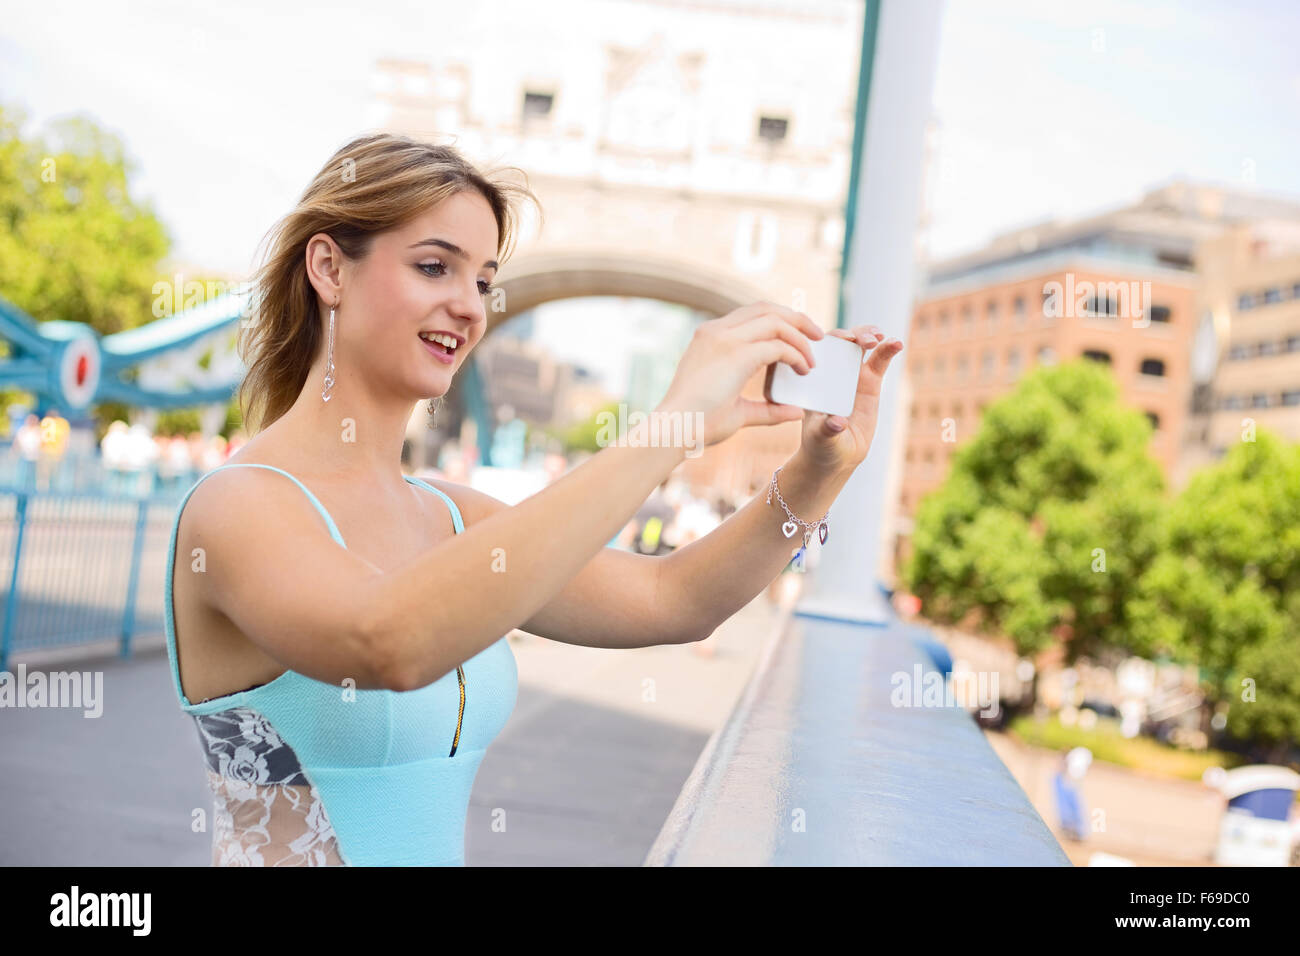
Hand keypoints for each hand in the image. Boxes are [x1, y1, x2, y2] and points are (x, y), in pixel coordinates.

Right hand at [656, 301, 823, 448]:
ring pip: (775, 320)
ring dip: (800, 335)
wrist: (675, 429)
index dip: (779, 320)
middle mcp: (716, 331)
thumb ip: (767, 409)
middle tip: (818, 336)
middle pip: (766, 308)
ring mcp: (724, 339)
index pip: (751, 314)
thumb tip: (795, 412)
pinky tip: (803, 370)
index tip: (798, 337)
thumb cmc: (698, 424)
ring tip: (814, 356)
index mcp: (710, 337)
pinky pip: (777, 345)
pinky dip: (795, 354)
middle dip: (796, 318)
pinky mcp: (736, 354)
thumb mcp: (738, 411)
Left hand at [792, 324, 902, 476]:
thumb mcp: (821, 438)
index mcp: (813, 380)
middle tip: (866, 340)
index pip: (817, 351)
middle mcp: (830, 372)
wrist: (838, 455)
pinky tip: (897, 343)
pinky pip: (879, 361)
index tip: (843, 339)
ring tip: (881, 337)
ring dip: (870, 335)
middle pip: (841, 342)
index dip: (830, 340)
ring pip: (860, 346)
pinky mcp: (870, 381)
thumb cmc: (821, 445)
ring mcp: (851, 374)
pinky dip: (888, 350)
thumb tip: (837, 422)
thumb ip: (828, 429)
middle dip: (853, 335)